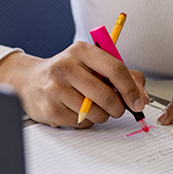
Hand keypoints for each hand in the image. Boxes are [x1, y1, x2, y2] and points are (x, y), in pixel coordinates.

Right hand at [0, 44, 146, 128]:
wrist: (30, 81)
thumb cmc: (69, 72)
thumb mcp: (94, 64)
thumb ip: (124, 75)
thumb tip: (142, 97)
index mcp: (82, 50)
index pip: (115, 68)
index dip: (131, 89)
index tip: (138, 102)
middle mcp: (66, 66)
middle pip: (106, 95)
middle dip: (118, 107)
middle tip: (118, 108)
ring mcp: (55, 88)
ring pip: (96, 112)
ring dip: (102, 115)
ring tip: (93, 106)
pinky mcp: (50, 108)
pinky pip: (82, 123)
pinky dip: (87, 121)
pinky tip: (78, 111)